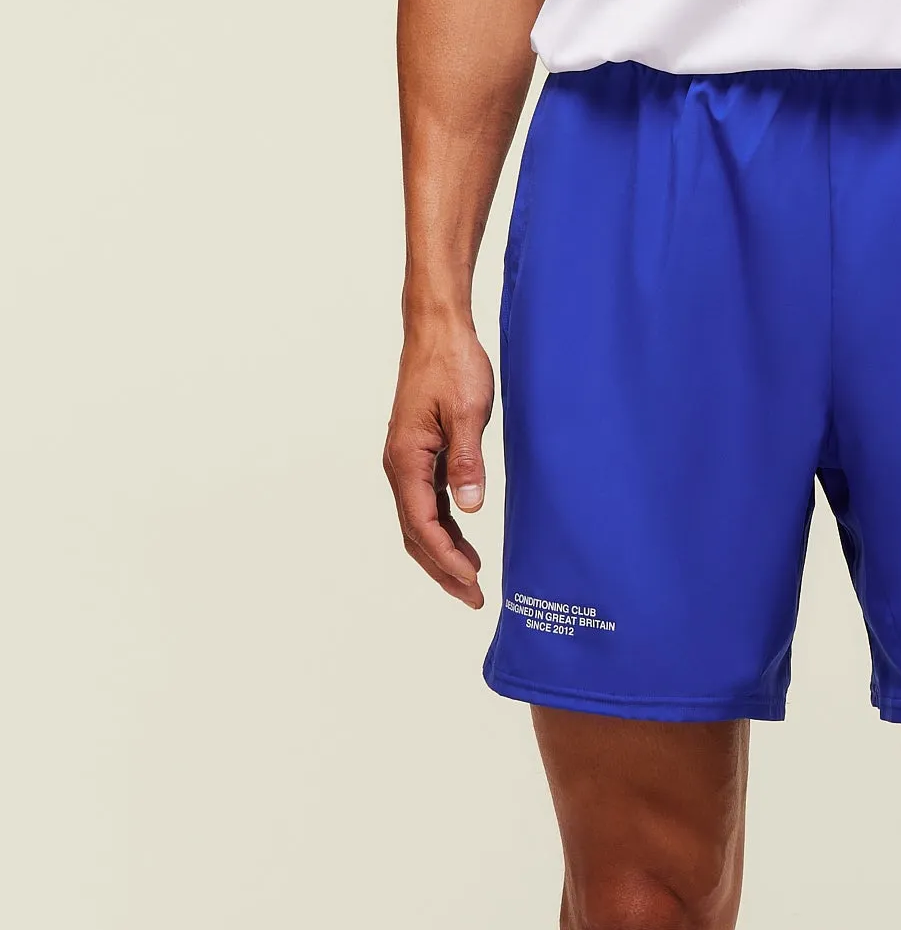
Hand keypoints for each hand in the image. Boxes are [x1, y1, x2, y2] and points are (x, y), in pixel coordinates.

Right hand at [383, 319, 495, 607]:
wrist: (437, 330)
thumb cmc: (452, 364)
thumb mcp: (468, 412)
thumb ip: (467, 461)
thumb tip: (468, 508)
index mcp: (406, 459)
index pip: (423, 525)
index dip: (447, 559)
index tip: (473, 582)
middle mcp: (399, 465)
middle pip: (415, 534)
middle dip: (442, 570)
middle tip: (472, 599)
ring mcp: (407, 462)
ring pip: (419, 523)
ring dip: (443, 555)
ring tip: (471, 581)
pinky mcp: (420, 456)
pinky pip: (427, 505)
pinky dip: (444, 531)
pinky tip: (464, 544)